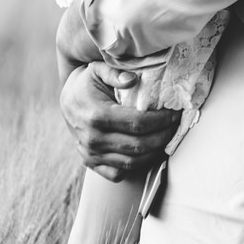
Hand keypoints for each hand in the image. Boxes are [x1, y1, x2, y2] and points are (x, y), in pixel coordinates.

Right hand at [60, 62, 176, 180]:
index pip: (138, 123)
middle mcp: (92, 139)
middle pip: (138, 145)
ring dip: (155, 152)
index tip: (174, 114)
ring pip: (131, 162)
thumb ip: (115, 73)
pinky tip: (149, 151)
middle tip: (176, 126)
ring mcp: (90, 154)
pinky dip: (137, 166)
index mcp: (96, 115)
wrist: (67, 100)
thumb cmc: (87, 83)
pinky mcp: (90, 163)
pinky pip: (118, 173)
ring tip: (167, 138)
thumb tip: (133, 79)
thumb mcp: (98, 70)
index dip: (161, 120)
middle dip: (163, 136)